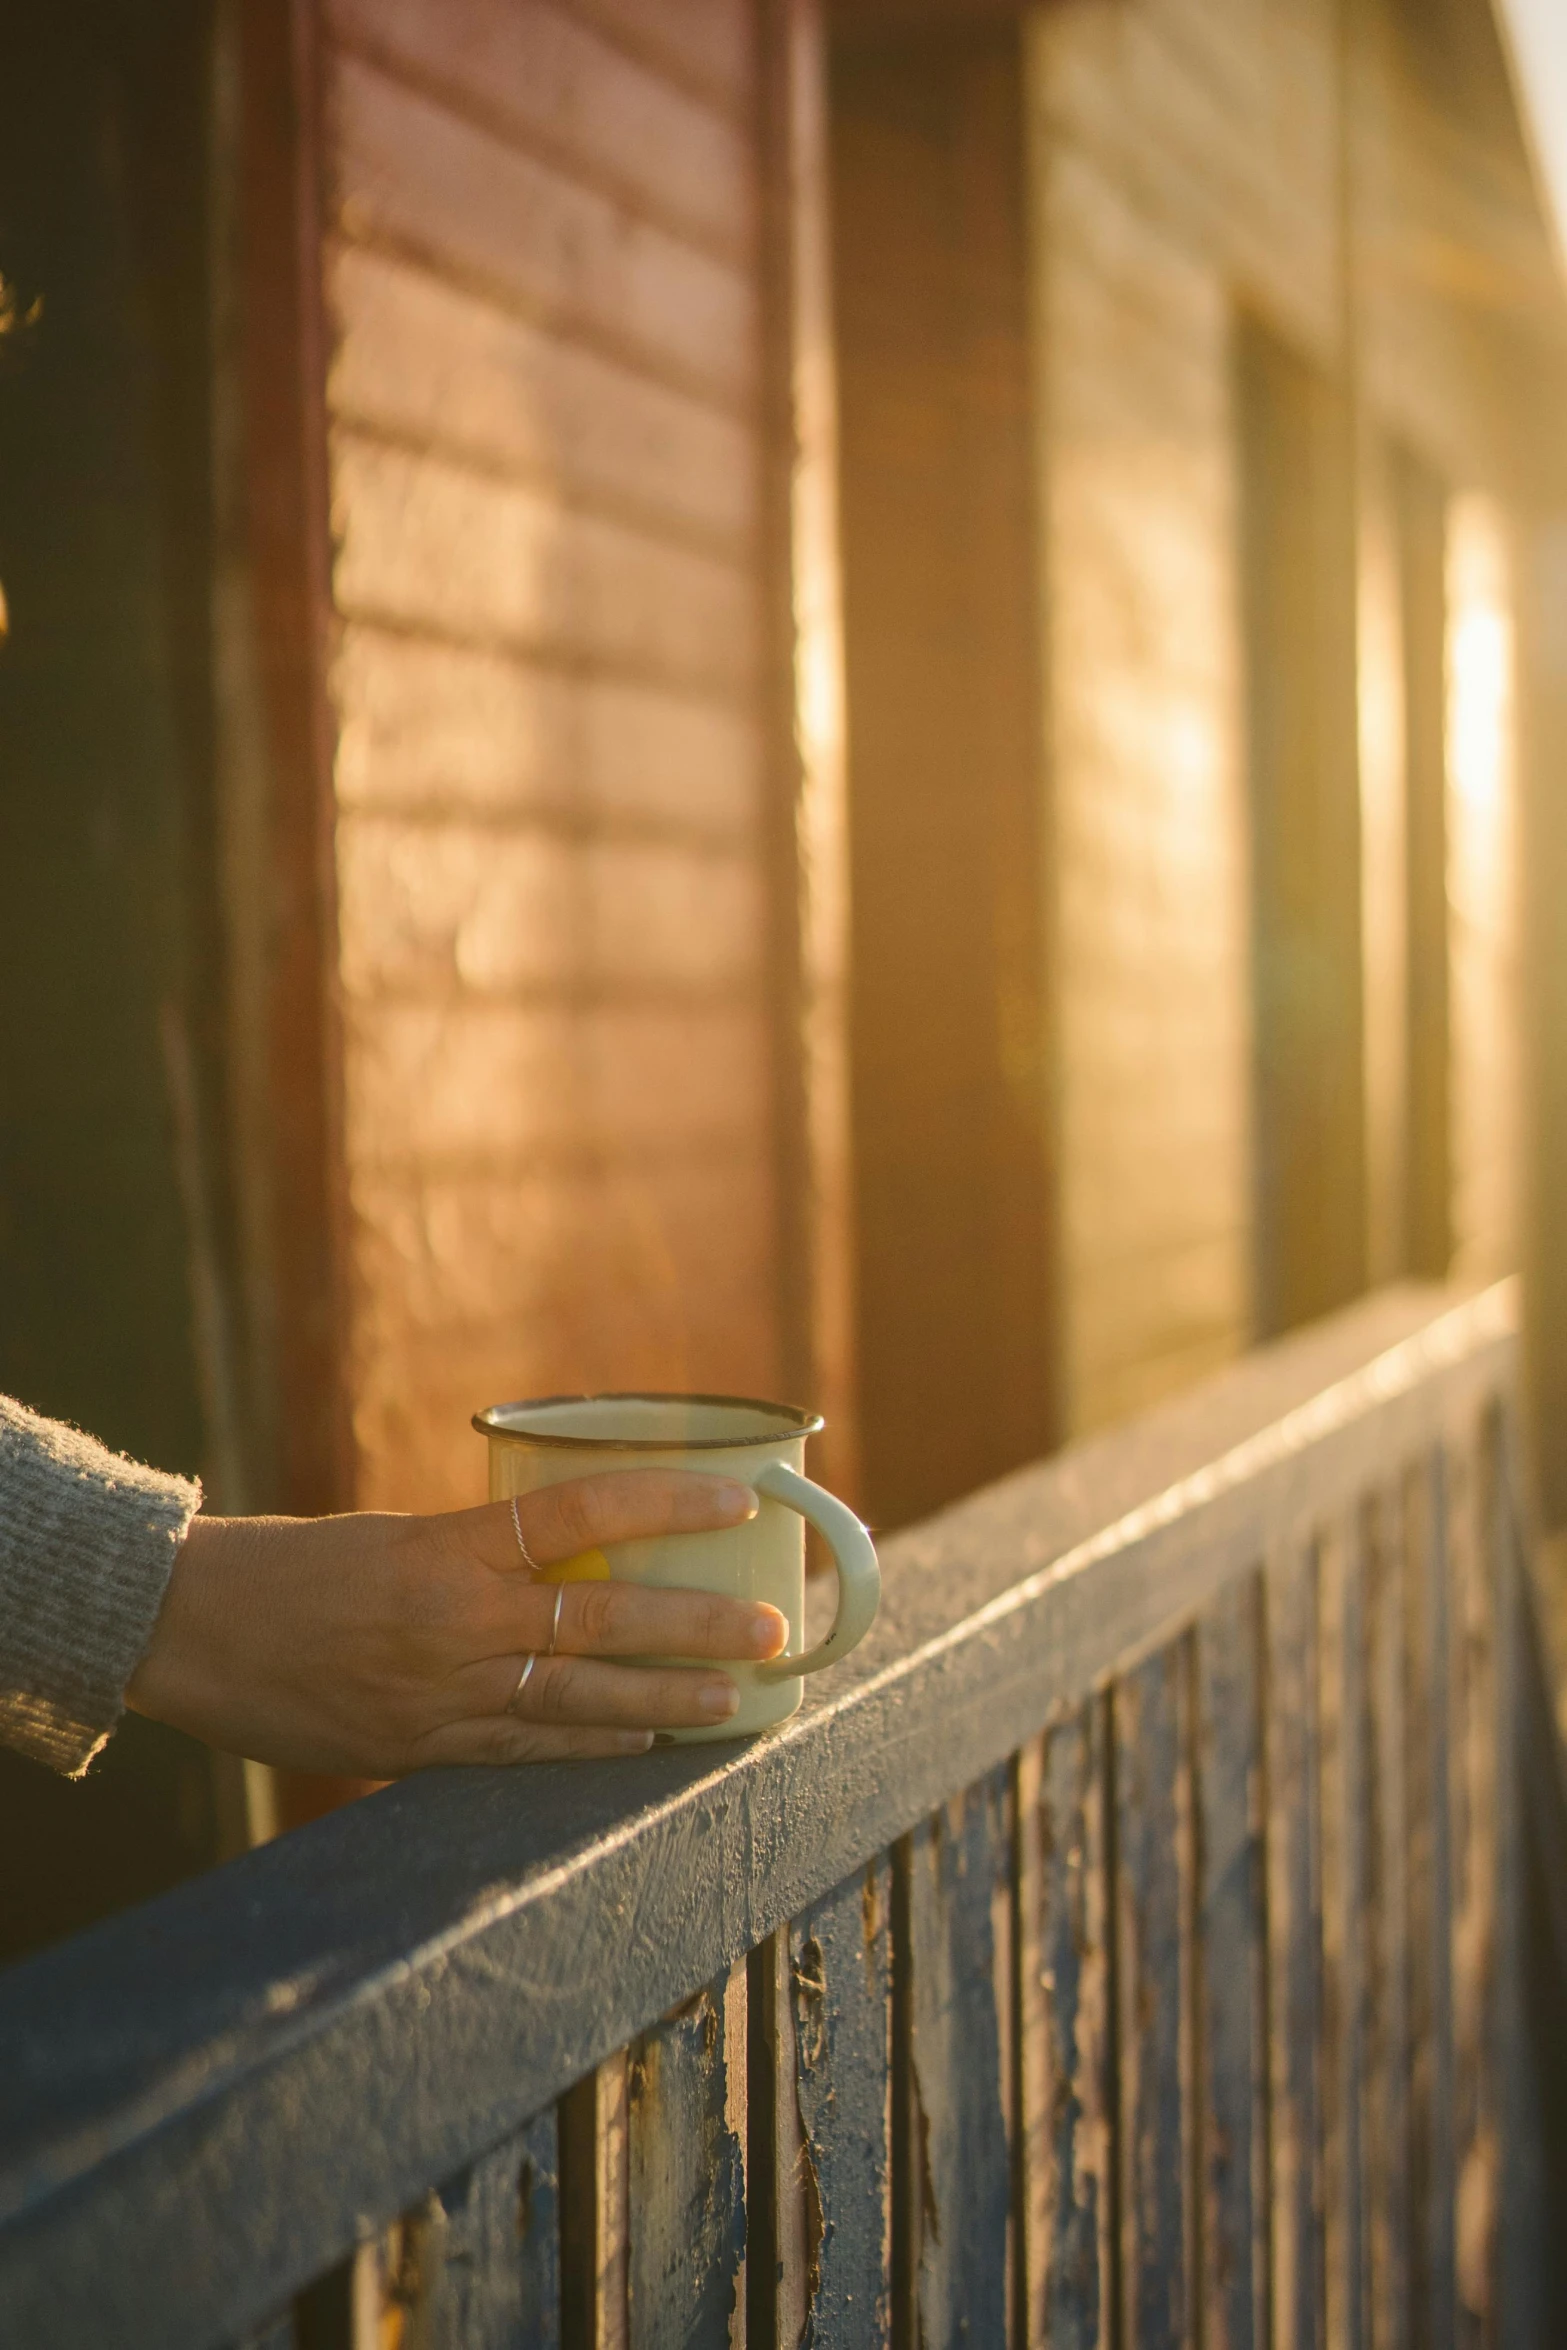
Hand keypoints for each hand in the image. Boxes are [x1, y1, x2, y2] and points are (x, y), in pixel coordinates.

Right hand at [125, 1472, 788, 1773]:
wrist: (185, 1629)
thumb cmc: (287, 1564)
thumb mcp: (392, 1535)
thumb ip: (476, 1557)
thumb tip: (561, 1567)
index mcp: (448, 1549)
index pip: (580, 1513)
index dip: (666, 1502)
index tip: (738, 1497)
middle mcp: (456, 1625)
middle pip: (601, 1621)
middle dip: (695, 1627)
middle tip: (770, 1629)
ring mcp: (440, 1698)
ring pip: (578, 1701)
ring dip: (664, 1702)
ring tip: (733, 1702)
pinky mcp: (416, 1751)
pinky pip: (523, 1752)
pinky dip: (590, 1750)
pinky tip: (645, 1746)